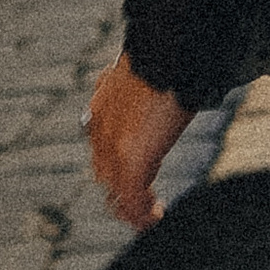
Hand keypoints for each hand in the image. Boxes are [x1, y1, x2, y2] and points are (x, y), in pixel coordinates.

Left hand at [86, 50, 192, 230]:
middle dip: (122, 188)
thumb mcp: (147, 72)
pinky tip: (157, 219)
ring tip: (151, 215)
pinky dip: (143, 216)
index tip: (140, 169)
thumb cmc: (168, 52)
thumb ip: (146, 87)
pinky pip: (132, 202)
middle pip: (104, 171)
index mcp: (102, 105)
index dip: (118, 161)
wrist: (168, 50)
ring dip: (132, 206)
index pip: (102, 143)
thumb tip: (169, 78)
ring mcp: (112, 148)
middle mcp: (100, 129)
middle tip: (146, 198)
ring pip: (115, 191)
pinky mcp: (131, 163)